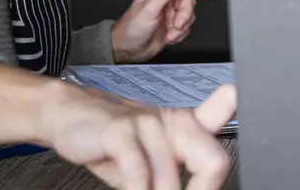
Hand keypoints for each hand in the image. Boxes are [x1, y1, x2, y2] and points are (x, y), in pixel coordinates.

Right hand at [42, 81, 236, 189]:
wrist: (72, 116)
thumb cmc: (119, 142)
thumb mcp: (156, 159)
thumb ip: (178, 174)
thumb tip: (199, 189)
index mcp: (190, 128)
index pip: (225, 132)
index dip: (227, 159)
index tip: (211, 183)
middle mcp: (175, 123)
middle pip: (212, 161)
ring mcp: (148, 124)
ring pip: (169, 178)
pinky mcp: (120, 131)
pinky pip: (138, 170)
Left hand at [111, 0, 210, 63]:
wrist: (127, 50)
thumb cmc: (130, 28)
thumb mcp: (148, 9)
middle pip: (189, 0)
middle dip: (184, 15)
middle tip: (175, 25)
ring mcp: (170, 13)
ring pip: (189, 15)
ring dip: (180, 28)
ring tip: (168, 33)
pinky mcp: (173, 26)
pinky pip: (187, 27)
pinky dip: (179, 34)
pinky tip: (168, 37)